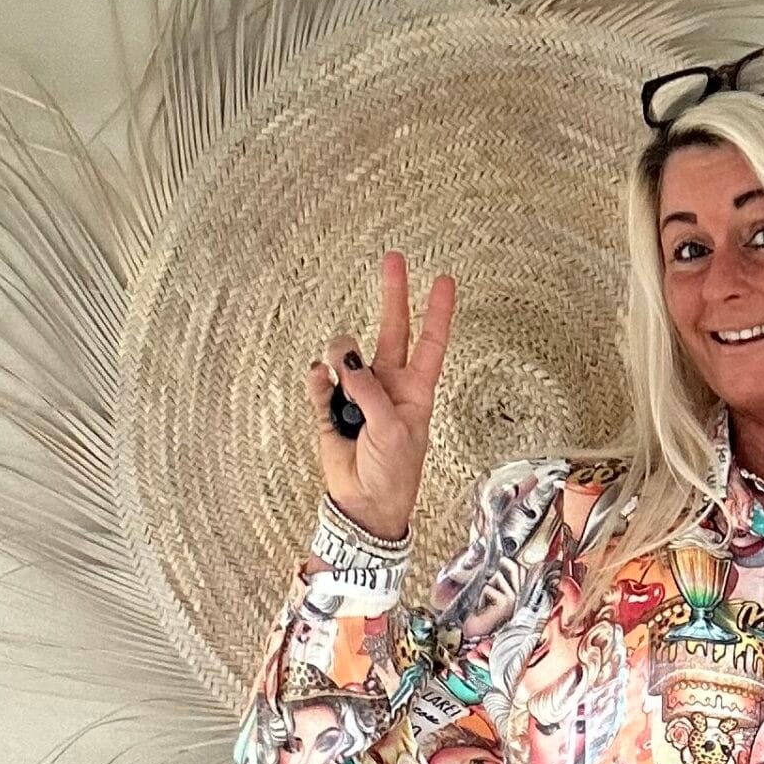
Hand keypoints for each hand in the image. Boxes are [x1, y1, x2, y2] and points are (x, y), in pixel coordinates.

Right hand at [308, 250, 455, 538]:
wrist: (363, 504)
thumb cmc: (392, 474)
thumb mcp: (393, 431)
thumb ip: (370, 390)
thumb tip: (346, 359)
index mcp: (415, 391)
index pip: (431, 343)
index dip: (438, 312)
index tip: (444, 280)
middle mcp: (387, 384)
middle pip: (392, 328)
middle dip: (393, 294)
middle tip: (392, 258)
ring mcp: (358, 392)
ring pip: (346, 351)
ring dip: (342, 358)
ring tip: (343, 383)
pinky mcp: (330, 405)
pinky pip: (320, 378)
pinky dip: (319, 379)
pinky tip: (321, 380)